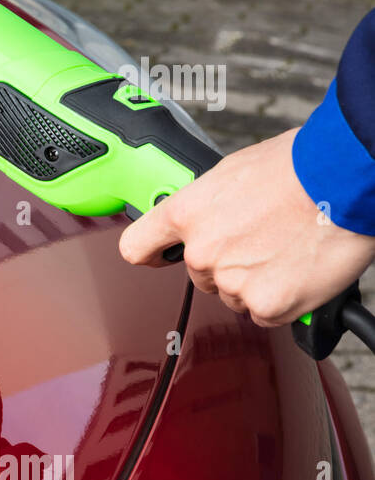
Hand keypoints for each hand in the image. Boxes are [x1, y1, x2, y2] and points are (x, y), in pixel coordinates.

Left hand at [119, 129, 374, 326]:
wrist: (342, 180)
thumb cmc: (297, 166)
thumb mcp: (232, 173)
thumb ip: (208, 204)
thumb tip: (210, 215)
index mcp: (186, 214)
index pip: (137, 247)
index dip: (151, 254)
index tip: (160, 256)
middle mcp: (202, 252)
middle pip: (200, 274)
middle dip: (226, 263)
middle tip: (262, 241)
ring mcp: (232, 282)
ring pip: (233, 295)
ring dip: (255, 282)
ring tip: (287, 249)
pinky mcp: (267, 305)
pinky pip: (265, 313)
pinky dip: (282, 300)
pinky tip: (298, 271)